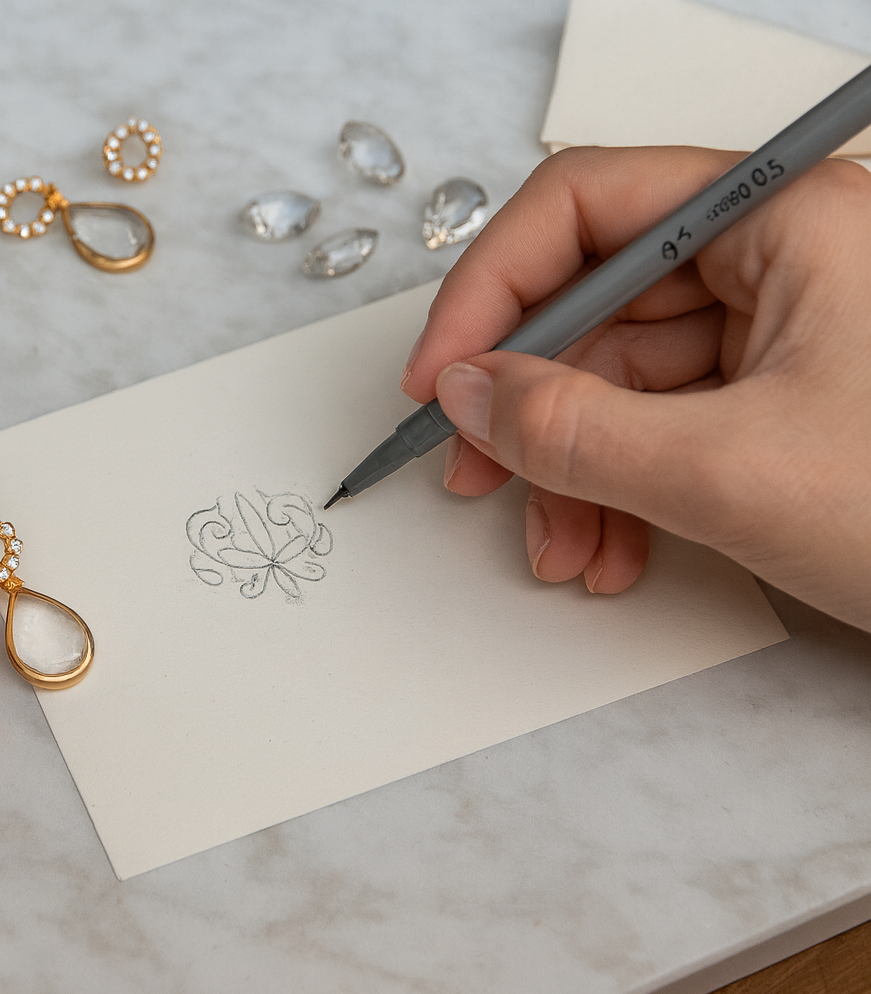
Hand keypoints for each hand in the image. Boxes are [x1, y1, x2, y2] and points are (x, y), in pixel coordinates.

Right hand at [404, 147, 870, 629]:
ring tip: (562, 548)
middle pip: (596, 303)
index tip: (441, 378)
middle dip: (529, 406)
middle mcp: (785, 259)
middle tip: (474, 473)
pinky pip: (666, 426)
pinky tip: (611, 549)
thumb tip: (471, 395)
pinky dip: (621, 490)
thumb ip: (574, 429)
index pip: (587, 207)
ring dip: (570, 470)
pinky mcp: (787, 401)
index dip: (490, 290)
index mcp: (789, 220)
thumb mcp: (731, 472)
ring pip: (624, 380)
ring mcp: (788, 333)